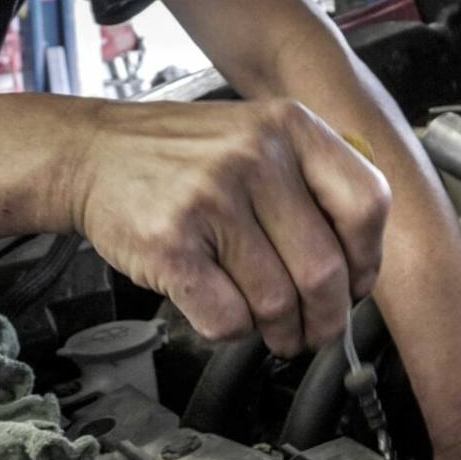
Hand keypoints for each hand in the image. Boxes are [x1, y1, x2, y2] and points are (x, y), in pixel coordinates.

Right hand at [70, 98, 388, 356]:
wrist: (93, 154)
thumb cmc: (182, 157)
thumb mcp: (258, 136)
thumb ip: (313, 182)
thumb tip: (360, 267)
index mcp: (289, 127)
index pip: (367, 204)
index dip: (367, 262)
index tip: (354, 285)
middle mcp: (254, 157)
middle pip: (324, 270)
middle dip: (324, 319)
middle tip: (314, 331)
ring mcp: (210, 199)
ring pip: (276, 302)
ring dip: (278, 332)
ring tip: (271, 329)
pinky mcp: (170, 244)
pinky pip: (227, 318)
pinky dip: (232, 331)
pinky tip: (223, 310)